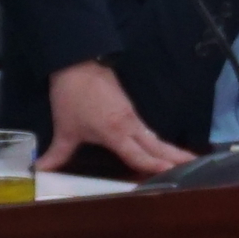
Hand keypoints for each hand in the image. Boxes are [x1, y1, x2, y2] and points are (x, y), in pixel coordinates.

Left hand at [39, 61, 191, 177]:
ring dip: (171, 150)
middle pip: (157, 145)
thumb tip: (40, 171)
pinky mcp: (129, 108)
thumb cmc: (72, 97)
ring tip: (189, 161)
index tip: (174, 174)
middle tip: (198, 167)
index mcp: (116, 132)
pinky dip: (157, 142)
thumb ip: (57, 154)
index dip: (155, 167)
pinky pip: (147, 130)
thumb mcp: (64, 128)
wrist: (77, 62)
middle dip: (177, 157)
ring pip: (155, 137)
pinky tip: (162, 149)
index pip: (139, 155)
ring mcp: (132, 116)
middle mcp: (130, 125)